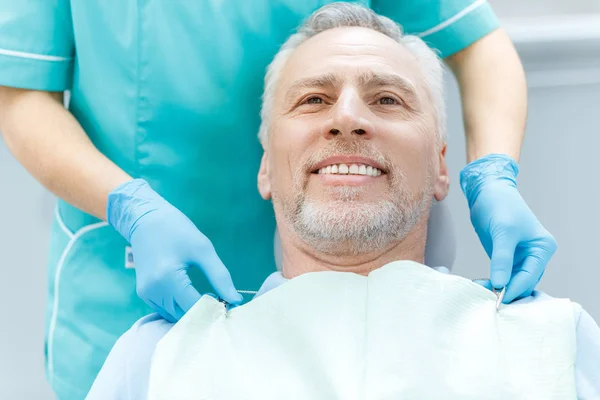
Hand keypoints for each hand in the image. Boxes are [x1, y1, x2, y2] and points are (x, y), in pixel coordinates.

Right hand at [107, 179, 242, 321]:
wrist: (145, 220)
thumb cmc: (177, 230)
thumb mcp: (203, 249)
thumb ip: (220, 276)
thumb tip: (236, 300)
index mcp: (168, 278)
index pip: (196, 308)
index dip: (215, 310)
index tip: (231, 305)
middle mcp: (153, 291)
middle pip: (185, 317)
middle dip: (205, 314)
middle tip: (223, 302)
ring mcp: (146, 294)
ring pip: (174, 317)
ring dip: (193, 313)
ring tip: (210, 298)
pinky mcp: (144, 293)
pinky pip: (165, 310)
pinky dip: (180, 308)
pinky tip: (194, 296)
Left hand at [460, 154, 556, 302]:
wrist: (487, 191)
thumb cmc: (500, 205)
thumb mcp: (503, 232)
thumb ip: (502, 259)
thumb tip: (500, 284)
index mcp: (542, 248)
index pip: (531, 276)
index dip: (515, 289)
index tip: (499, 299)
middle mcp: (535, 255)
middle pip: (524, 282)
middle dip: (507, 290)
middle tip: (487, 298)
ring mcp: (521, 257)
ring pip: (513, 281)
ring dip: (499, 288)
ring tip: (480, 290)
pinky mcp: (507, 258)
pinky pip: (503, 275)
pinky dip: (493, 281)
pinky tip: (480, 284)